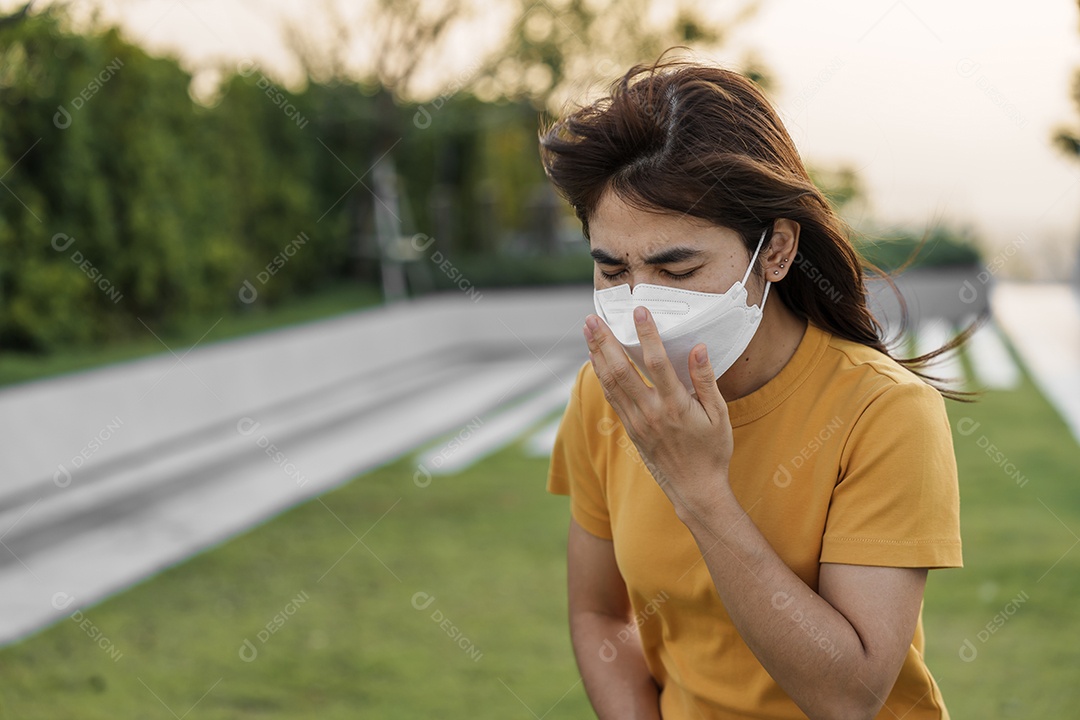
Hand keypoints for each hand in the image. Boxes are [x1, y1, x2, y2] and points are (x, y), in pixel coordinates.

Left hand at [583, 306, 734, 517]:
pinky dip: (601, 376)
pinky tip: (595, 360)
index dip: (647, 335)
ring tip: (588, 331)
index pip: (657, 363)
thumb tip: (699, 348)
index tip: (639, 312)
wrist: (695, 489)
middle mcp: (651, 412)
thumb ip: (706, 380)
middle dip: (604, 341)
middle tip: (593, 318)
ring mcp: (637, 421)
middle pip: (621, 369)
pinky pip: (612, 397)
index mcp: (675, 406)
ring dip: (596, 354)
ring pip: (610, 382)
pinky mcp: (630, 429)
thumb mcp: (719, 415)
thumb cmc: (712, 451)